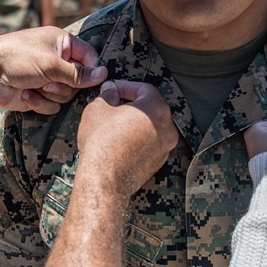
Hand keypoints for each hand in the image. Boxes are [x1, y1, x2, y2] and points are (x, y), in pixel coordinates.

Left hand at [0, 27, 108, 114]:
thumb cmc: (17, 59)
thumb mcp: (52, 64)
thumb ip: (79, 74)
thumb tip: (104, 75)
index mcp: (62, 43)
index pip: (89, 56)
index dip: (92, 70)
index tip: (93, 80)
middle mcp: (57, 60)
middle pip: (79, 81)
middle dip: (64, 86)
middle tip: (49, 83)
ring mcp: (47, 78)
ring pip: (66, 95)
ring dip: (51, 95)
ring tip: (34, 87)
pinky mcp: (38, 94)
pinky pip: (52, 105)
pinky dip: (40, 103)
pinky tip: (25, 95)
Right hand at [77, 81, 177, 195]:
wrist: (105, 180)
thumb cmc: (102, 143)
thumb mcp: (98, 109)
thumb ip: (108, 94)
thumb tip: (111, 90)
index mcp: (157, 109)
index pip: (145, 88)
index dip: (125, 86)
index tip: (111, 89)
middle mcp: (167, 127)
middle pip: (150, 107)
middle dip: (131, 103)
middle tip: (112, 104)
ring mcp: (165, 147)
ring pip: (151, 126)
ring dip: (134, 121)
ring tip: (114, 122)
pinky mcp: (158, 162)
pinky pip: (149, 143)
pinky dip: (137, 138)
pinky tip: (119, 140)